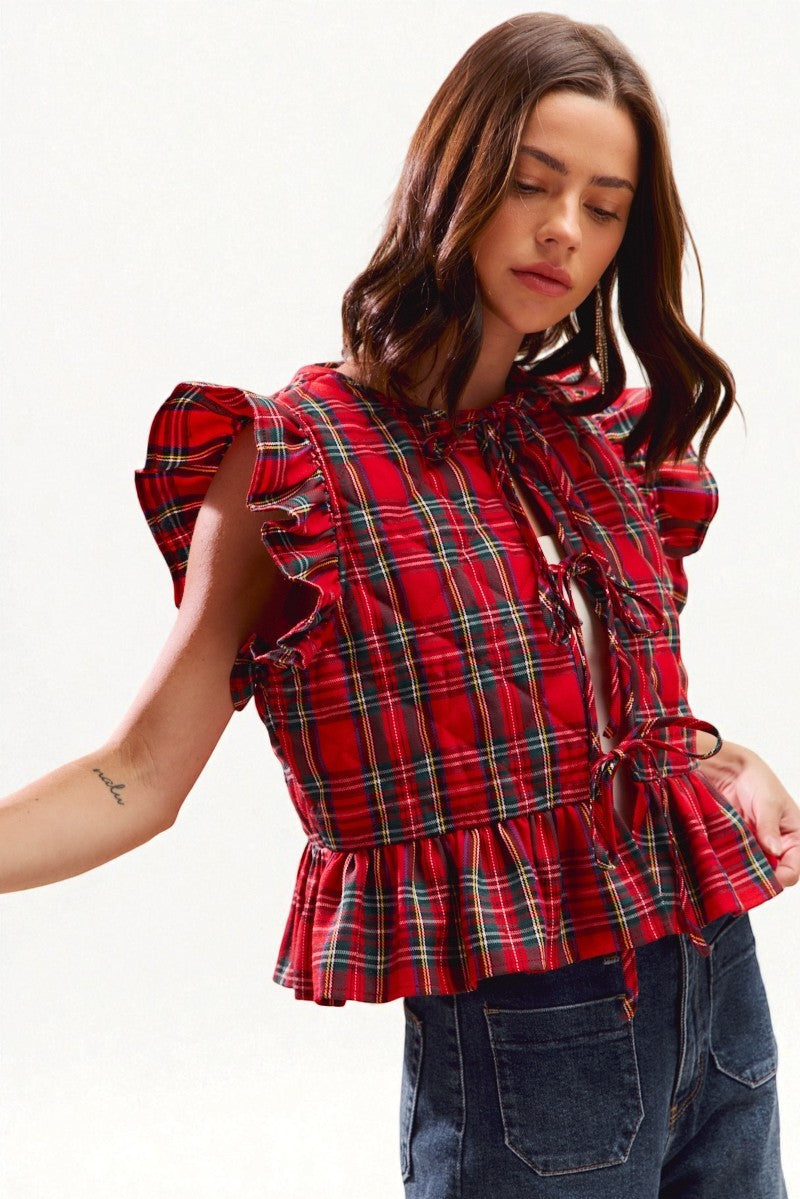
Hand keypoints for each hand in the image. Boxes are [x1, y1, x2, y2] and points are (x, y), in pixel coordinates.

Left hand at [699, 744, 799, 887]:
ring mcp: (755, 847)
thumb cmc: (758, 780)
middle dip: (762, 878)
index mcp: (794, 838)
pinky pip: (735, 861)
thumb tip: (774, 850)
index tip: (770, 877)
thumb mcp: (768, 802)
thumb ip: (769, 827)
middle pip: (773, 874)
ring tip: (733, 868)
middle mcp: (776, 847)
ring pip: (753, 870)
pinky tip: (722, 862)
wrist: (730, 769)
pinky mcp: (736, 845)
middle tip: (747, 874)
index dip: (784, 876)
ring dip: (745, 872)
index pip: (794, 868)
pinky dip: (730, 864)